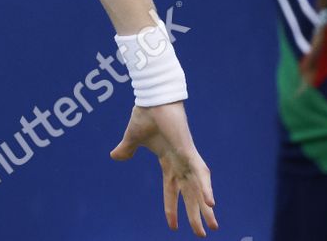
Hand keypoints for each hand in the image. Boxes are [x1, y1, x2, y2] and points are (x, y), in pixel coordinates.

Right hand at [111, 102, 217, 235]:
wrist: (153, 98)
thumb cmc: (147, 114)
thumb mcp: (133, 138)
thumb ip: (126, 149)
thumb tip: (114, 157)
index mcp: (168, 162)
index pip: (171, 191)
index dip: (172, 209)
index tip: (173, 227)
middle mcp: (180, 163)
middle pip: (189, 195)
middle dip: (196, 215)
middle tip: (202, 234)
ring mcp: (187, 158)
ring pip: (198, 189)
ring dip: (205, 209)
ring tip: (212, 227)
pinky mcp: (189, 152)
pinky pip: (200, 174)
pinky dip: (206, 188)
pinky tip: (211, 203)